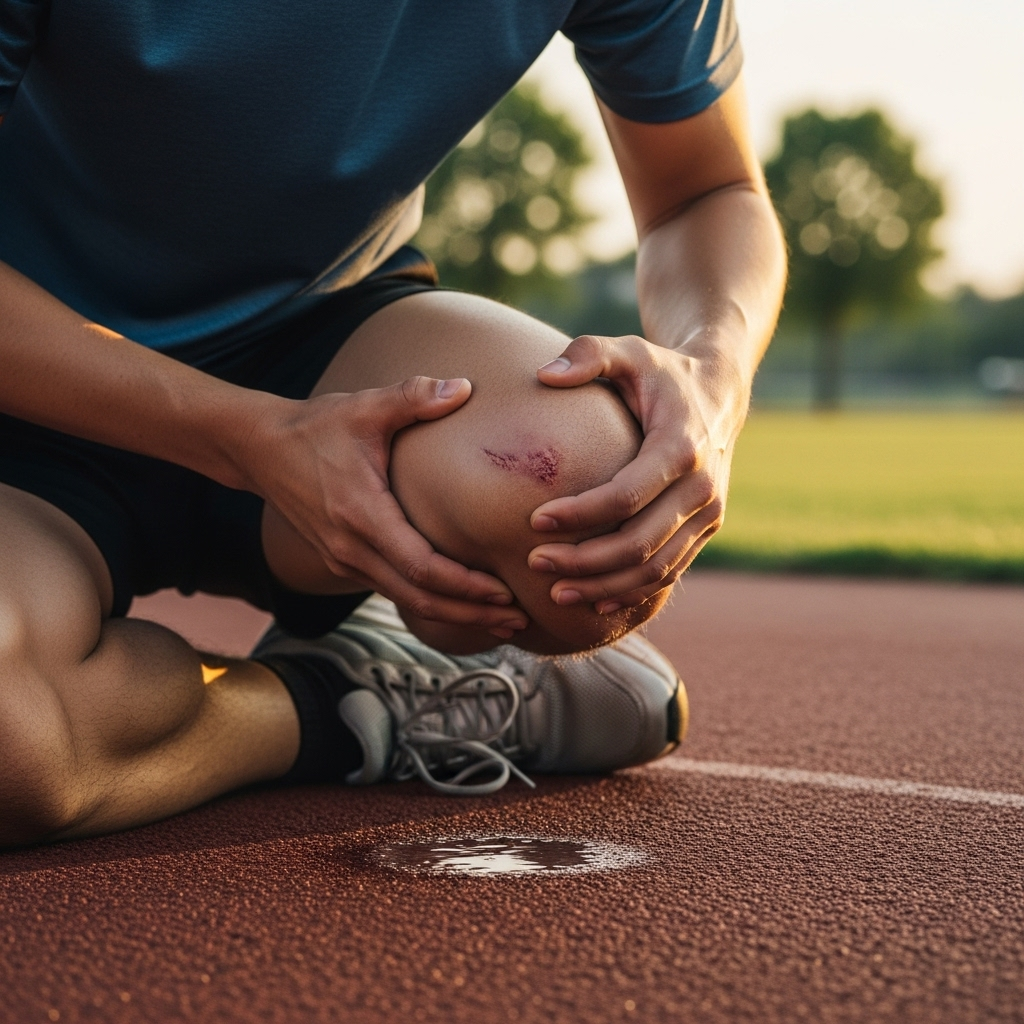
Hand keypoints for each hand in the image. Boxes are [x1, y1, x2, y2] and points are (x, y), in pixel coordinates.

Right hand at [247, 376, 527, 635]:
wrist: (259, 449)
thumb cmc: (315, 426)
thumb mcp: (364, 406)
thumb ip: (414, 396)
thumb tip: (465, 387)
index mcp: (361, 514)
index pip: (421, 565)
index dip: (464, 585)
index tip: (504, 591)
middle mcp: (350, 548)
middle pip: (419, 597)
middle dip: (470, 612)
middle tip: (516, 620)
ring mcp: (343, 560)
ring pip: (405, 600)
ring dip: (453, 613)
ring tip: (499, 619)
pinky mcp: (343, 561)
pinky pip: (392, 590)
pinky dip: (429, 601)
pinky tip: (460, 601)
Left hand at [527, 334, 746, 613]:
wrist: (720, 392)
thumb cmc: (661, 371)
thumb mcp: (628, 350)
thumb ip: (588, 353)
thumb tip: (545, 374)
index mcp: (681, 447)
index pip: (625, 496)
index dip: (578, 515)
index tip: (533, 521)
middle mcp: (703, 487)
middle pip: (639, 545)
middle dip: (583, 561)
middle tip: (534, 563)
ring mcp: (709, 514)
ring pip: (655, 570)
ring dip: (603, 586)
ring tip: (555, 593)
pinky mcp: (706, 529)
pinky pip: (669, 573)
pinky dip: (631, 592)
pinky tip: (593, 598)